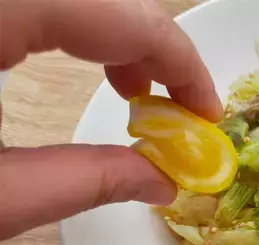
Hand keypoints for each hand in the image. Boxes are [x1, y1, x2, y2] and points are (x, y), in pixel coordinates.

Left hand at [0, 0, 221, 240]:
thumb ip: (84, 181)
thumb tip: (159, 183)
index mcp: (0, 13)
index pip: (125, 18)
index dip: (182, 64)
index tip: (208, 115)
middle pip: (109, 0)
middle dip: (158, 50)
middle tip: (179, 110)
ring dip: (123, 39)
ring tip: (138, 95)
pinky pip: (50, 2)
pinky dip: (86, 31)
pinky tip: (92, 69)